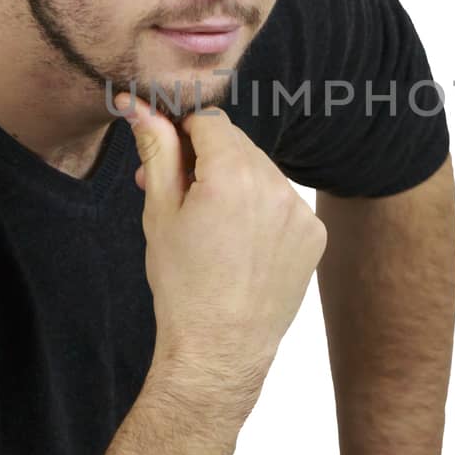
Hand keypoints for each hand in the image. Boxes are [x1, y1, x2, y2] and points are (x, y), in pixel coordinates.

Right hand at [117, 93, 326, 386]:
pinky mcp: (314, 234)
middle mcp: (274, 185)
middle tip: (181, 194)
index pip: (210, 120)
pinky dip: (263, 211)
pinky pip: (284, 203)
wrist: (220, 348)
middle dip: (209, 160)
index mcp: (232, 174)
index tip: (170, 153)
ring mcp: (299, 211)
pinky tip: (241, 244)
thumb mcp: (159, 212)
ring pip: (261, 173)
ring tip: (212, 227)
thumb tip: (140, 107)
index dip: (185, 132)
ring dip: (237, 184)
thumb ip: (157, 151)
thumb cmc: (181, 284)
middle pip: (238, 145)